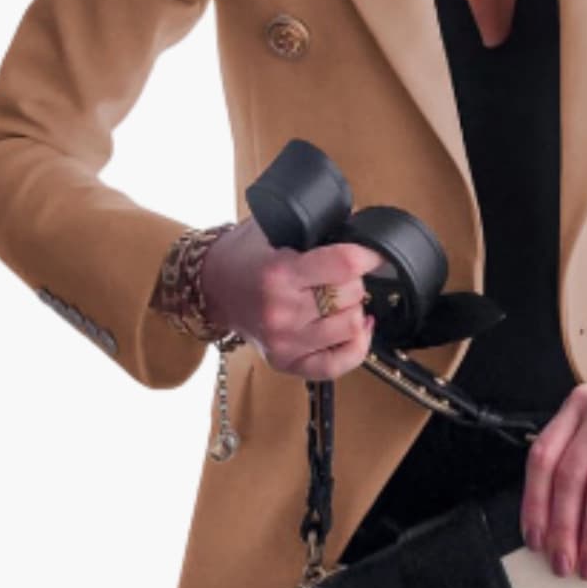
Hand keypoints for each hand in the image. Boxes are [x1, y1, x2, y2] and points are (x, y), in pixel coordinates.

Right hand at [201, 217, 385, 379]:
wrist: (210, 287)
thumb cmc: (244, 256)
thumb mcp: (273, 228)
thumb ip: (314, 225)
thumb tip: (360, 222)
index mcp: (280, 273)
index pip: (343, 265)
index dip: (369, 256)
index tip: (376, 253)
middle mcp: (281, 311)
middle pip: (350, 295)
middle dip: (355, 280)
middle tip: (343, 274)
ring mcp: (283, 341)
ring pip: (350, 327)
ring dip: (354, 310)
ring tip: (343, 299)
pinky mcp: (285, 362)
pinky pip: (336, 365)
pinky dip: (356, 347)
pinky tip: (358, 329)